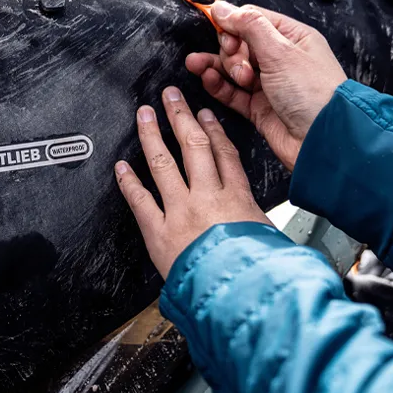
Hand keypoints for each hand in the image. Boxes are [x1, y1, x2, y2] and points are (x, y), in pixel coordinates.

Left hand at [114, 86, 270, 278]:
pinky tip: (121, 166)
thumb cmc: (258, 274)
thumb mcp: (271, 241)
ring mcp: (181, 212)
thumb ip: (260, 227)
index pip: (224, 154)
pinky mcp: (159, 232)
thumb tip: (262, 229)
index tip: (205, 114)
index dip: (213, 130)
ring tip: (144, 115)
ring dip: (151, 136)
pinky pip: (140, 200)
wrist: (238, 296)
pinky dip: (129, 181)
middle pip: (193, 146)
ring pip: (163, 163)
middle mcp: (208, 198)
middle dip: (181, 117)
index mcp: (238, 199)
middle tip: (170, 96)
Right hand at [185, 3, 346, 169]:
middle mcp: (281, 59)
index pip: (253, 20)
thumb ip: (249, 26)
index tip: (218, 28)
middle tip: (237, 61)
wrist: (323, 139)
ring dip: (216, 66)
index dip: (232, 23)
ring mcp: (269, 84)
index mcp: (292, 38)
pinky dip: (218, 85)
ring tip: (199, 65)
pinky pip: (232, 92)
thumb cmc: (316, 94)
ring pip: (232, 68)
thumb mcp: (281, 51)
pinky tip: (208, 79)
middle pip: (240, 44)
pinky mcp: (259, 107)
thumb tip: (223, 7)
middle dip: (230, 51)